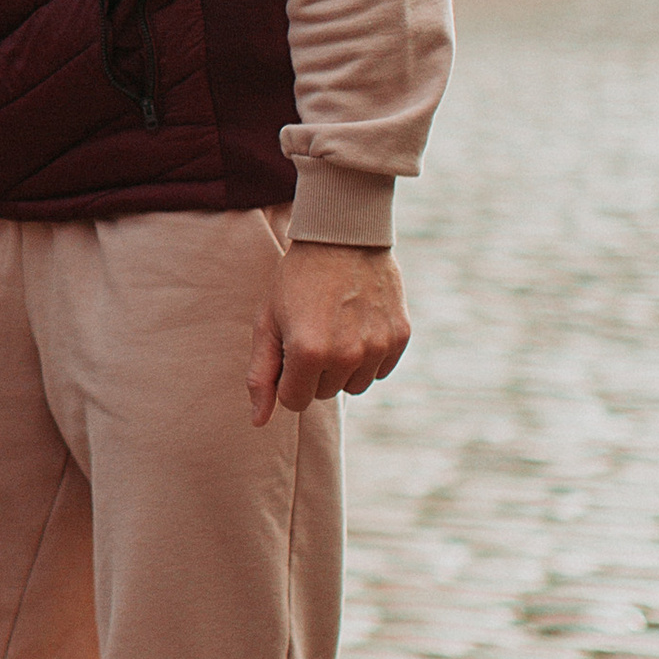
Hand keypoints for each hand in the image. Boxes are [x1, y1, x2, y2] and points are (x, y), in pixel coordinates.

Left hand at [247, 240, 410, 427]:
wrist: (342, 236)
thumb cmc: (296, 279)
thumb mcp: (268, 322)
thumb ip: (261, 375)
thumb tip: (258, 421)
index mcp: (308, 352)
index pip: (295, 401)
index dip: (287, 376)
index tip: (288, 347)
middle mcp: (347, 355)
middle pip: (324, 393)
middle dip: (312, 370)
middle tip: (312, 328)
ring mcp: (377, 347)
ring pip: (354, 385)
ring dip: (342, 366)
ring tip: (334, 327)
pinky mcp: (400, 337)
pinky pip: (379, 370)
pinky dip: (368, 356)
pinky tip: (357, 323)